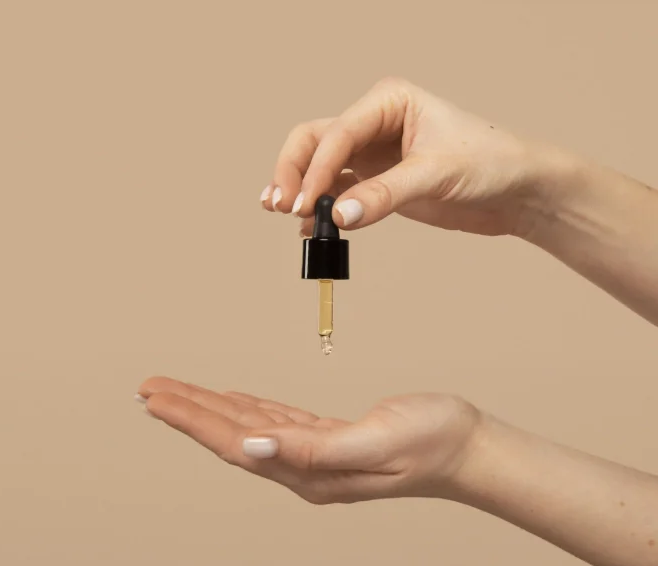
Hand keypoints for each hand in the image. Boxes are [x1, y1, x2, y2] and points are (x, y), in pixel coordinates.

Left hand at [135, 377, 481, 503]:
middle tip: (146, 389)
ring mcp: (315, 455)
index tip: (154, 398)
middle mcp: (303, 468)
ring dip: (208, 408)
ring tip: (173, 392)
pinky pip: (275, 422)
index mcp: (309, 471)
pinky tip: (230, 400)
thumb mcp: (374, 441)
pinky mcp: (328, 439)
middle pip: (230, 435)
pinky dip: (246, 408)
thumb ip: (312, 448)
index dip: (191, 420)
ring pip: (248, 426)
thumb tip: (254, 447)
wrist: (471, 448)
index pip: (234, 443)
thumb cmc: (433, 442)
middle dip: (186, 411)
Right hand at [262, 77, 564, 237]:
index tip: (305, 203)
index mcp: (388, 102)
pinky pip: (334, 193)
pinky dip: (318, 209)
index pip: (337, 133)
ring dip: (299, 189)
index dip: (315, 170)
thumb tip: (338, 215)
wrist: (519, 192)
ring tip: (284, 214)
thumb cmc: (491, 164)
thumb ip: (384, 195)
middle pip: (314, 143)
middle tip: (282, 205)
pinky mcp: (374, 181)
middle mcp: (373, 123)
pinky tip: (307, 228)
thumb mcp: (436, 175)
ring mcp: (371, 153)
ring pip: (318, 167)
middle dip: (294, 172)